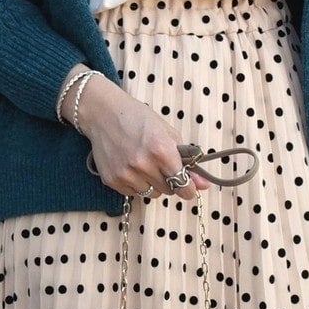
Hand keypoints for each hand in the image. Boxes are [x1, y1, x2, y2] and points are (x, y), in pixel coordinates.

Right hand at [75, 74, 210, 201]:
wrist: (104, 114)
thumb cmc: (139, 120)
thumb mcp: (169, 134)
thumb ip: (187, 161)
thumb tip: (204, 185)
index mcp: (161, 150)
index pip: (182, 184)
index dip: (188, 188)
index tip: (189, 188)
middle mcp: (143, 164)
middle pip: (168, 190)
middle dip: (169, 181)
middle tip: (160, 165)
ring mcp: (126, 174)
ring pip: (151, 194)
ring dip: (152, 184)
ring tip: (144, 165)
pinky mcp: (112, 180)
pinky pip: (133, 193)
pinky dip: (136, 185)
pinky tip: (131, 168)